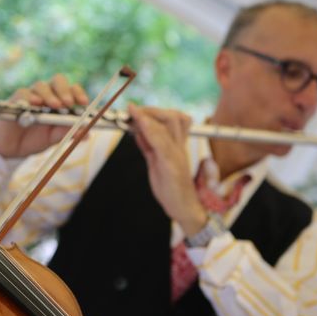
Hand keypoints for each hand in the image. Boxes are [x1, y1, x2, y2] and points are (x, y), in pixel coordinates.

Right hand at [0, 74, 88, 157]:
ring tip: (55, 106)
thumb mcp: (53, 139)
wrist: (12, 149)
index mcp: (59, 101)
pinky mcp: (15, 101)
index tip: (83, 103)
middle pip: (57, 81)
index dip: (78, 93)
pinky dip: (30, 97)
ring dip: (49, 95)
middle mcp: (46, 95)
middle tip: (68, 103)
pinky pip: (22, 93)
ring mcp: (30, 96)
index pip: (71, 90)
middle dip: (64, 90)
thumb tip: (86, 133)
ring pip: (41, 86)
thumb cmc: (34, 140)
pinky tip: (35, 104)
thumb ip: (67, 133)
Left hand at [127, 104, 206, 234]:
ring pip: (170, 125)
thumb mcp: (156, 162)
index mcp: (176, 146)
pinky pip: (163, 144)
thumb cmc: (170, 186)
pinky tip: (140, 123)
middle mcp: (179, 147)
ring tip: (134, 112)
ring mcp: (177, 155)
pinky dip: (151, 130)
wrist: (183, 207)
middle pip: (172, 117)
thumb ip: (149, 146)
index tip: (133, 108)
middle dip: (151, 110)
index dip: (152, 111)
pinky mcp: (172, 166)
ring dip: (150, 116)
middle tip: (133, 111)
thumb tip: (137, 131)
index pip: (171, 120)